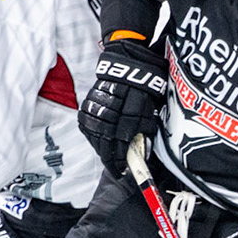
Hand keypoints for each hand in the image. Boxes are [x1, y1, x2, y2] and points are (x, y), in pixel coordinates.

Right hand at [78, 38, 167, 175]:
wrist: (128, 66)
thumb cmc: (143, 89)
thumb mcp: (150, 112)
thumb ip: (144, 134)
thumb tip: (142, 155)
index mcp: (126, 117)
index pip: (119, 148)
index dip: (120, 163)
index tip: (122, 172)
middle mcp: (108, 114)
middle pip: (104, 145)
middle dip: (110, 159)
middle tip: (116, 168)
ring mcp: (95, 109)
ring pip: (94, 138)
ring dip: (101, 149)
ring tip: (109, 156)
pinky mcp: (87, 104)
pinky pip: (87, 127)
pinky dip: (93, 137)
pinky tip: (99, 141)